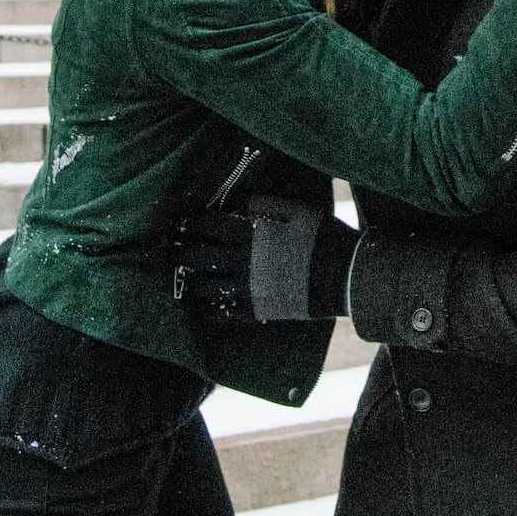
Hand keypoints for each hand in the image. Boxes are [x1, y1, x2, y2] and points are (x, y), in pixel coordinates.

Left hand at [171, 196, 358, 322]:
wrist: (342, 274)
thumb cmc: (319, 234)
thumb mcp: (291, 208)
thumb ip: (258, 205)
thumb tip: (233, 203)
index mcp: (248, 231)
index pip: (206, 226)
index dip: (190, 224)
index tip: (181, 224)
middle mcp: (241, 260)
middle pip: (200, 256)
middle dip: (183, 251)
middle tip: (174, 248)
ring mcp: (246, 288)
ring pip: (205, 286)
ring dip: (191, 279)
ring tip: (185, 275)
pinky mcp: (255, 310)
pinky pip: (221, 312)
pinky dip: (207, 307)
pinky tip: (203, 302)